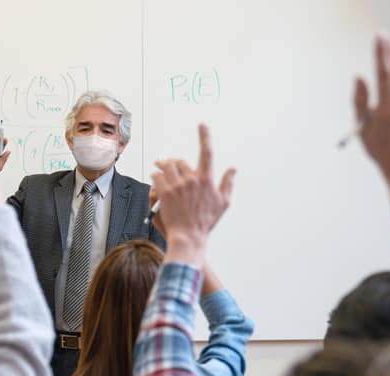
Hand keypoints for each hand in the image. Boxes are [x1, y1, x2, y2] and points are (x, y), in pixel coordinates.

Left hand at [150, 124, 235, 260]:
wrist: (189, 236)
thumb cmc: (206, 221)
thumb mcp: (223, 203)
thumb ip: (228, 183)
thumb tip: (234, 168)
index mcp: (207, 180)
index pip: (207, 153)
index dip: (205, 137)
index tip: (202, 125)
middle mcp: (192, 180)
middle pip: (180, 161)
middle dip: (172, 162)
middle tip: (165, 163)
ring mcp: (178, 186)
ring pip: (167, 167)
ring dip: (162, 167)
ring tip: (160, 170)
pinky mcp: (165, 193)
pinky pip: (157, 177)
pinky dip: (155, 177)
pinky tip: (155, 181)